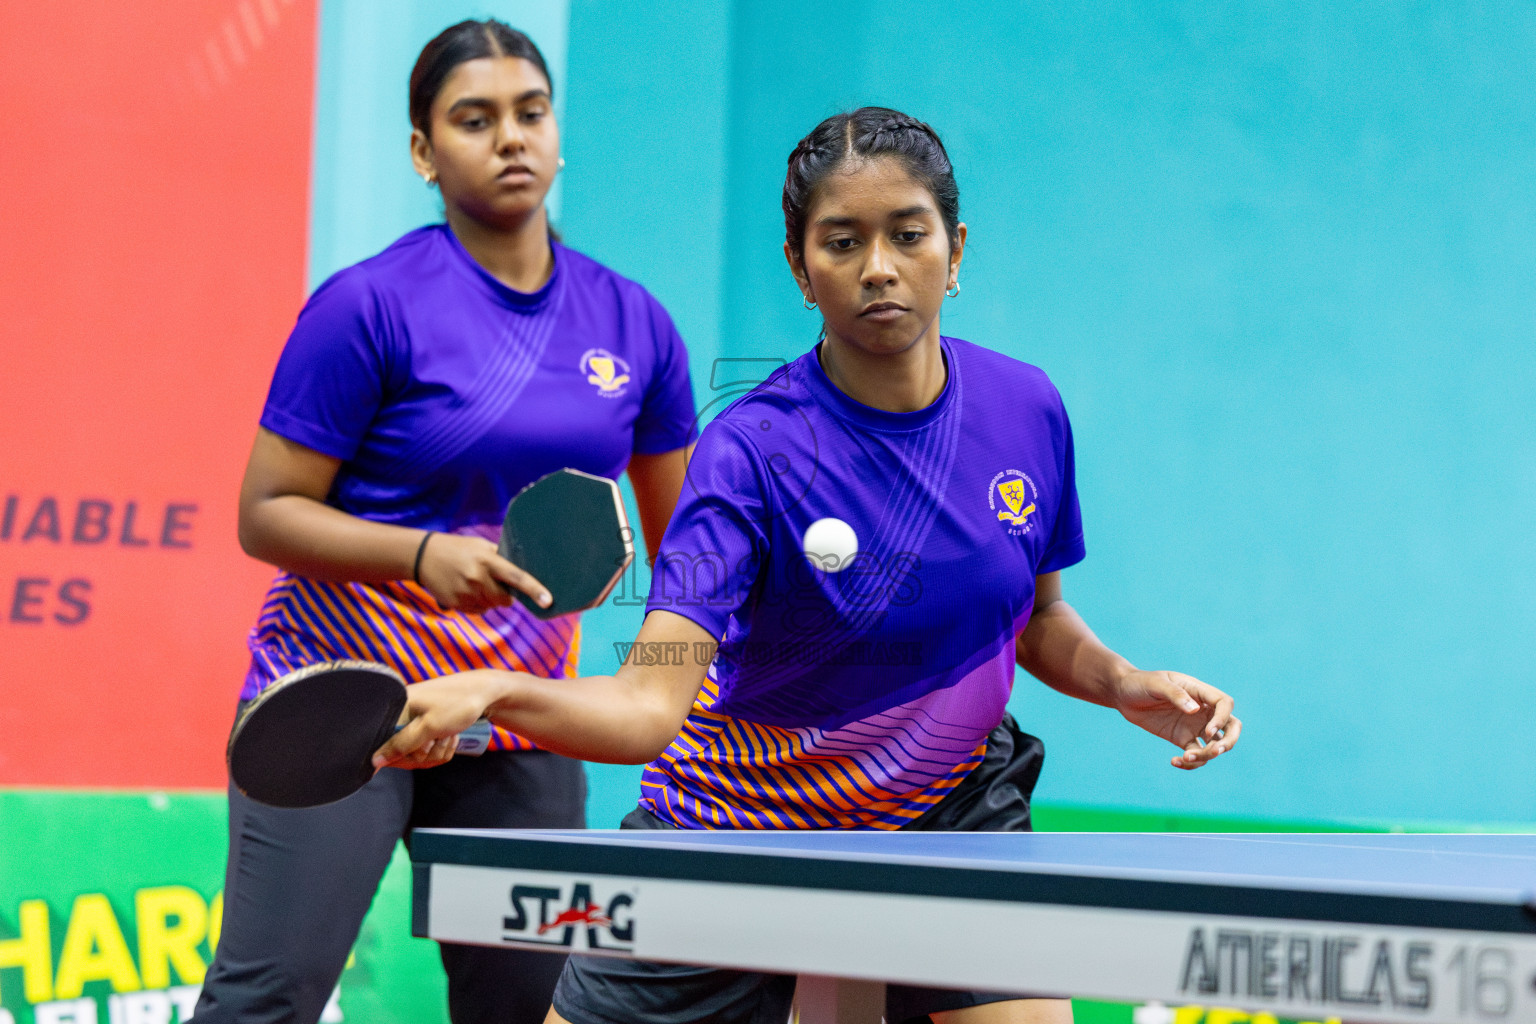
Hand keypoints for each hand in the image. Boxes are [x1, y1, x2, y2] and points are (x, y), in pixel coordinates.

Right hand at [372, 670, 501, 768]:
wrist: (488, 692)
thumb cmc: (458, 703)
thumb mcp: (429, 726)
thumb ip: (401, 744)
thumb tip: (374, 761)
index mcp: (396, 709)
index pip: (382, 744)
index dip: (401, 755)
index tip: (423, 747)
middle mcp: (402, 715)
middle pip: (401, 754)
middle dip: (425, 753)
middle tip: (439, 739)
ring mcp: (416, 722)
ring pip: (419, 755)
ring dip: (437, 750)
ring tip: (449, 733)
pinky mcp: (428, 727)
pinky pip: (429, 751)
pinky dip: (442, 747)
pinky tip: (452, 735)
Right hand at [416, 533, 551, 613]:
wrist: (423, 556)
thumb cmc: (458, 548)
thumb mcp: (481, 546)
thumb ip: (500, 558)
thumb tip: (524, 570)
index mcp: (487, 560)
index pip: (516, 577)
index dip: (534, 589)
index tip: (548, 601)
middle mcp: (477, 578)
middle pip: (505, 599)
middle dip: (505, 594)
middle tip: (492, 581)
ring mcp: (465, 593)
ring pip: (491, 606)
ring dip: (489, 598)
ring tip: (473, 581)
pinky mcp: (456, 604)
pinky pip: (478, 611)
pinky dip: (477, 603)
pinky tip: (464, 589)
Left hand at [1113, 670, 1240, 769]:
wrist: (1123, 694)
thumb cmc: (1140, 683)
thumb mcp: (1155, 684)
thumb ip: (1175, 694)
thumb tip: (1195, 710)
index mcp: (1199, 691)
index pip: (1224, 704)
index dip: (1222, 719)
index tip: (1208, 732)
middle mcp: (1202, 710)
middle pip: (1231, 726)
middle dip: (1230, 741)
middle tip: (1217, 750)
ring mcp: (1194, 726)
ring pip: (1215, 744)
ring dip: (1208, 755)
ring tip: (1186, 758)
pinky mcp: (1182, 739)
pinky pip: (1195, 755)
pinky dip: (1191, 762)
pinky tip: (1174, 761)